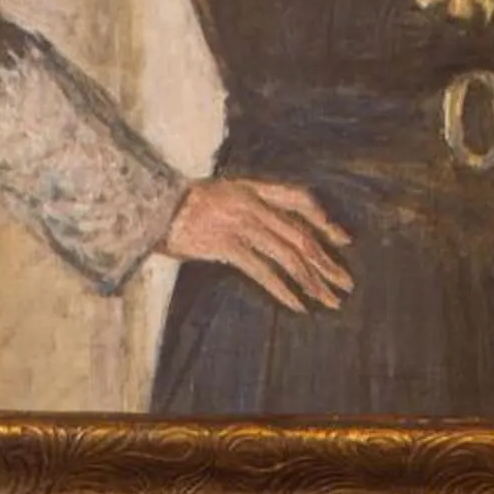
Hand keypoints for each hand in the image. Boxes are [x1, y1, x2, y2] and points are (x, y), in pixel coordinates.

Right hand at [160, 180, 353, 313]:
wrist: (147, 206)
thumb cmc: (180, 205)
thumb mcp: (221, 193)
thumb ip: (248, 205)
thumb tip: (274, 229)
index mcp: (253, 187)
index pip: (300, 199)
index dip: (325, 221)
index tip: (344, 241)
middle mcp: (252, 204)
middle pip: (301, 234)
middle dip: (327, 261)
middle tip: (345, 282)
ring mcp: (241, 225)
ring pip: (288, 256)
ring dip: (312, 281)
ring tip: (329, 301)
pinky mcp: (226, 246)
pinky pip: (263, 272)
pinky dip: (283, 290)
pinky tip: (299, 305)